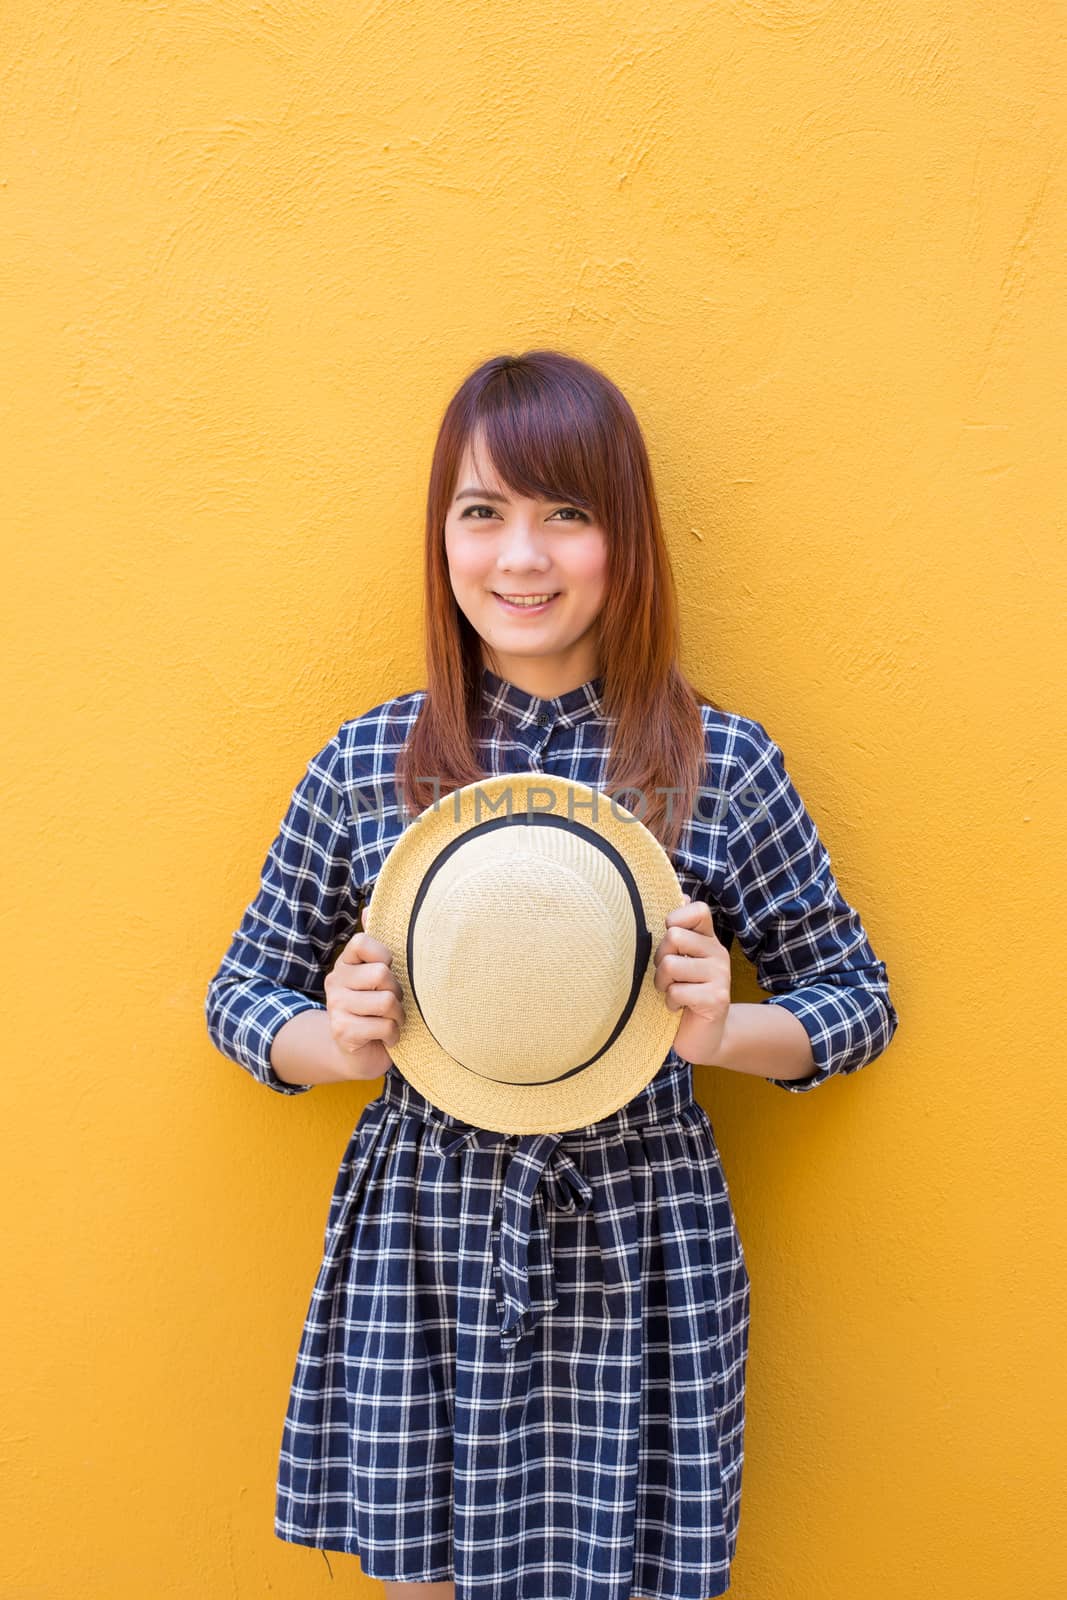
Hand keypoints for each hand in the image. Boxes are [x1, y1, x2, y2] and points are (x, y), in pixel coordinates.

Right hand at [323, 904, 406, 1078]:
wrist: (358, 1054)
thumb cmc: (376, 1010)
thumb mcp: (379, 975)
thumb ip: (376, 944)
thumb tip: (369, 906)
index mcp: (345, 963)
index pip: (362, 942)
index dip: (383, 956)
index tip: (388, 971)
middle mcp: (335, 981)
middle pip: (381, 974)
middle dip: (397, 992)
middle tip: (392, 1004)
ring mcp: (336, 1007)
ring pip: (386, 1001)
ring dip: (398, 1016)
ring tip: (390, 1021)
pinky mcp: (343, 1032)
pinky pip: (384, 1026)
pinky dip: (393, 1035)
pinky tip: (386, 1037)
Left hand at [652, 893, 731, 1064]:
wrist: (704, 1037)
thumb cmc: (682, 994)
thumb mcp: (677, 960)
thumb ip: (678, 931)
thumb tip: (681, 895)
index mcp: (708, 940)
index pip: (697, 909)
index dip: (675, 919)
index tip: (670, 942)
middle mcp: (718, 953)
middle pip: (674, 936)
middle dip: (660, 959)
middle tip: (668, 977)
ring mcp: (721, 976)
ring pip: (670, 965)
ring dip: (662, 984)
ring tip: (672, 993)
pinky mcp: (717, 999)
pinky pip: (676, 991)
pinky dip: (670, 1003)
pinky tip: (679, 1008)